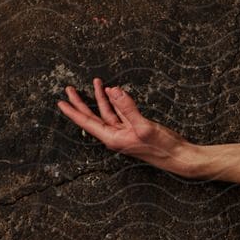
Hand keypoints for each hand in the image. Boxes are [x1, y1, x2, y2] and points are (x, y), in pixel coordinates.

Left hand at [57, 78, 195, 171]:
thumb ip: (127, 107)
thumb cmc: (162, 147)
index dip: (73, 112)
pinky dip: (116, 102)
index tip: (60, 102)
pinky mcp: (135, 129)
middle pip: (93, 117)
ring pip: (107, 113)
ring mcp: (125, 133)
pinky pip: (120, 113)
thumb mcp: (143, 126)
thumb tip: (112, 90)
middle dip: (81, 102)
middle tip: (69, 89)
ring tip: (95, 83)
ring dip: (101, 98)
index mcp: (113, 139)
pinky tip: (113, 93)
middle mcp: (116, 136)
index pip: (87, 122)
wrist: (179, 156)